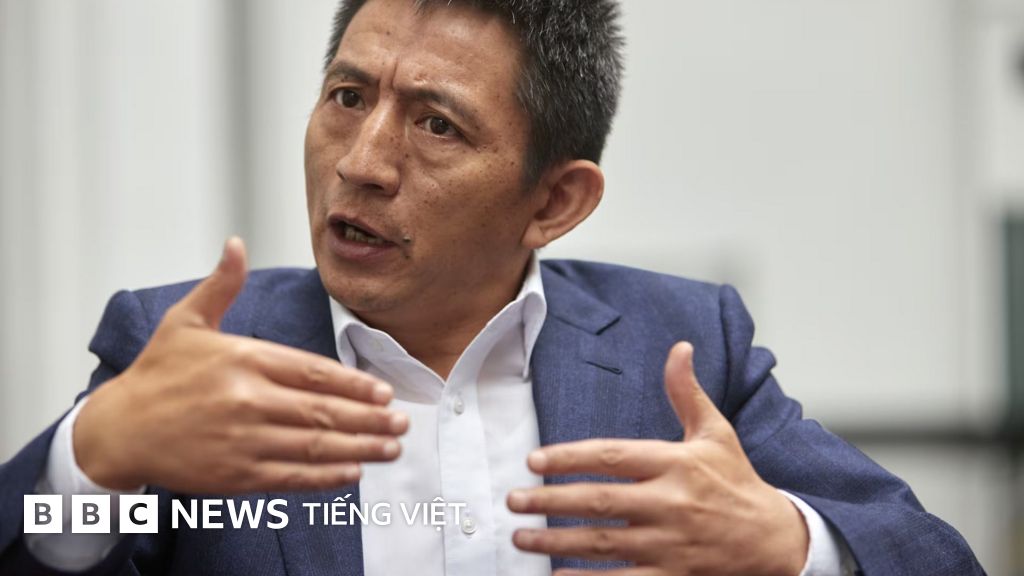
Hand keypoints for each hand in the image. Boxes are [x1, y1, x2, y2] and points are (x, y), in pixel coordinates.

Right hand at [74, 238, 408, 492]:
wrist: (118, 430)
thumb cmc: (156, 375)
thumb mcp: (185, 322)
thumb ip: (220, 286)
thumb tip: (236, 244)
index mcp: (243, 359)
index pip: (313, 372)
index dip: (355, 384)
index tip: (385, 392)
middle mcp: (247, 400)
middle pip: (323, 411)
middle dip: (370, 418)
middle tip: (401, 423)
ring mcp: (242, 440)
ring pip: (314, 446)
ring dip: (359, 448)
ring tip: (391, 447)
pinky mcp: (235, 474)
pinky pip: (291, 476)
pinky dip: (325, 476)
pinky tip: (352, 472)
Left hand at [507, 342, 808, 575]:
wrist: (775, 539)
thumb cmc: (737, 481)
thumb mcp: (716, 432)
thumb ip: (687, 392)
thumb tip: (679, 348)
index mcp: (676, 464)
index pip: (613, 457)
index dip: (570, 458)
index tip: (534, 461)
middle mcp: (671, 503)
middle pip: (600, 502)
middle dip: (551, 501)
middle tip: (514, 500)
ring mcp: (670, 544)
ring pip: (603, 543)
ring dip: (557, 542)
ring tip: (521, 538)